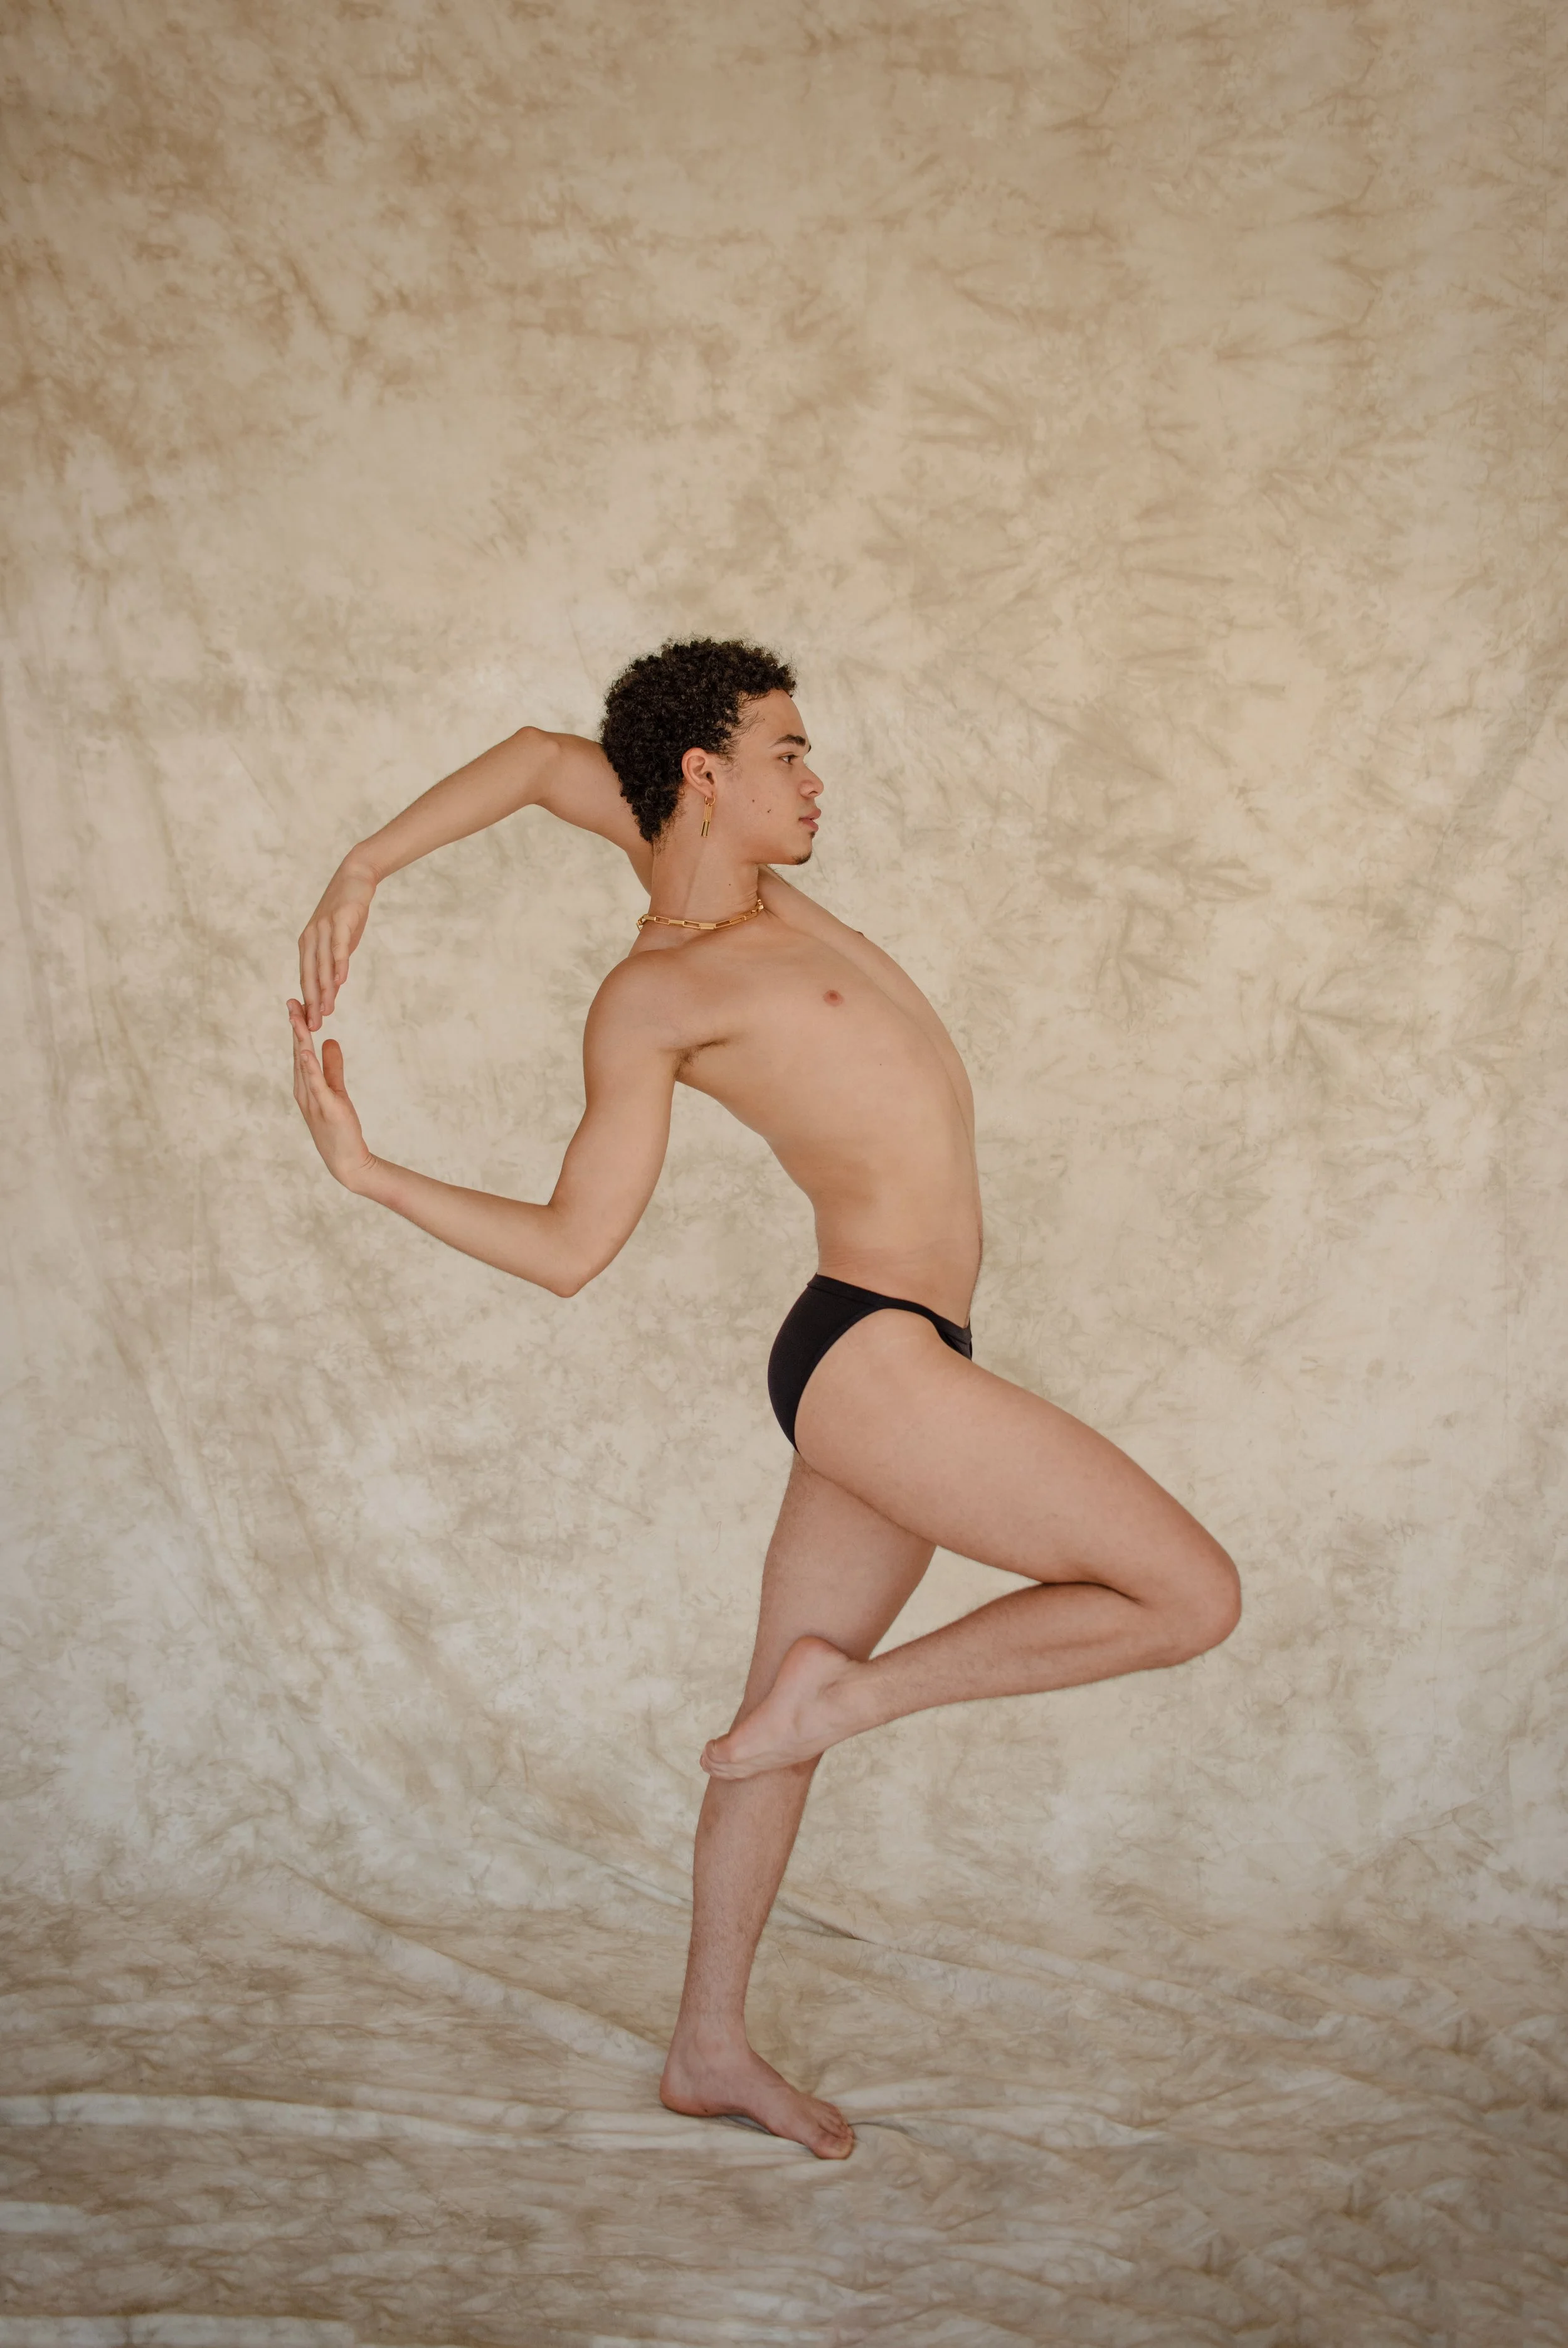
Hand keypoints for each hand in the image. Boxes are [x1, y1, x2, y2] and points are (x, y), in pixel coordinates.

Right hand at [288, 1001, 376, 1190]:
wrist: (346, 1159)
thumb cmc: (339, 1127)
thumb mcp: (336, 1090)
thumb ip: (332, 1066)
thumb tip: (330, 1041)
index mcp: (305, 1085)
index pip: (300, 1051)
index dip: (297, 1028)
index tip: (295, 1004)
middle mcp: (303, 1090)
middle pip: (298, 1053)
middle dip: (295, 1027)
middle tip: (291, 1001)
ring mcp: (312, 1099)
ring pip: (304, 1065)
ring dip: (300, 1040)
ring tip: (296, 1018)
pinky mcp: (326, 1107)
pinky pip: (317, 1084)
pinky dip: (310, 1067)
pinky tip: (307, 1050)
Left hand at [297, 859, 375, 1029]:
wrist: (355, 877)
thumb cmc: (347, 912)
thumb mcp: (339, 942)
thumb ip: (334, 964)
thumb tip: (332, 989)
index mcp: (307, 945)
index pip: (305, 979)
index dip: (307, 1003)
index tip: (309, 1025)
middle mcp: (311, 938)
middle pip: (309, 976)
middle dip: (312, 1002)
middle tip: (314, 1025)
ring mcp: (323, 928)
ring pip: (322, 964)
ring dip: (324, 989)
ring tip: (327, 1009)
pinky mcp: (340, 919)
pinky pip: (338, 945)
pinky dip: (338, 963)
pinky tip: (341, 981)